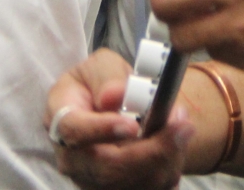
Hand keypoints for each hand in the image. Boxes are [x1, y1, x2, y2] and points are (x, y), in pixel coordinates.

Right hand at [46, 48, 191, 189]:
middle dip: (150, 151)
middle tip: (182, 127)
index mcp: (60, 118)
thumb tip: (113, 98)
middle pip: (107, 168)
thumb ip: (108, 78)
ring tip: (183, 131)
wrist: (105, 106)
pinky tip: (177, 151)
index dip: (102, 130)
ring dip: (165, 160)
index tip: (133, 125)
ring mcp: (90, 180)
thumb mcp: (101, 66)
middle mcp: (71, 157)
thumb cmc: (99, 84)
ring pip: (129, 184)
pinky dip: (166, 174)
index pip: (74, 131)